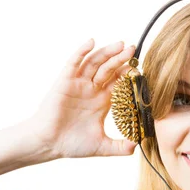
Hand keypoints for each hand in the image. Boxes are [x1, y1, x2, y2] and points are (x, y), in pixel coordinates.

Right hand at [27, 38, 137, 159]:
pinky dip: (82, 51)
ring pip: (95, 63)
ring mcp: (78, 84)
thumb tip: (137, 147)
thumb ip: (120, 147)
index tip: (140, 71)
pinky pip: (73, 63)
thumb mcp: (102, 147)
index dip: (129, 75)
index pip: (119, 83)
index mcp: (102, 101)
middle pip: (109, 69)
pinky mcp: (65, 82)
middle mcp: (91, 89)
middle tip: (133, 49)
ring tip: (120, 44)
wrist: (49, 144)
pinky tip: (91, 42)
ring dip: (107, 52)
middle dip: (121, 59)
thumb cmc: (72, 144)